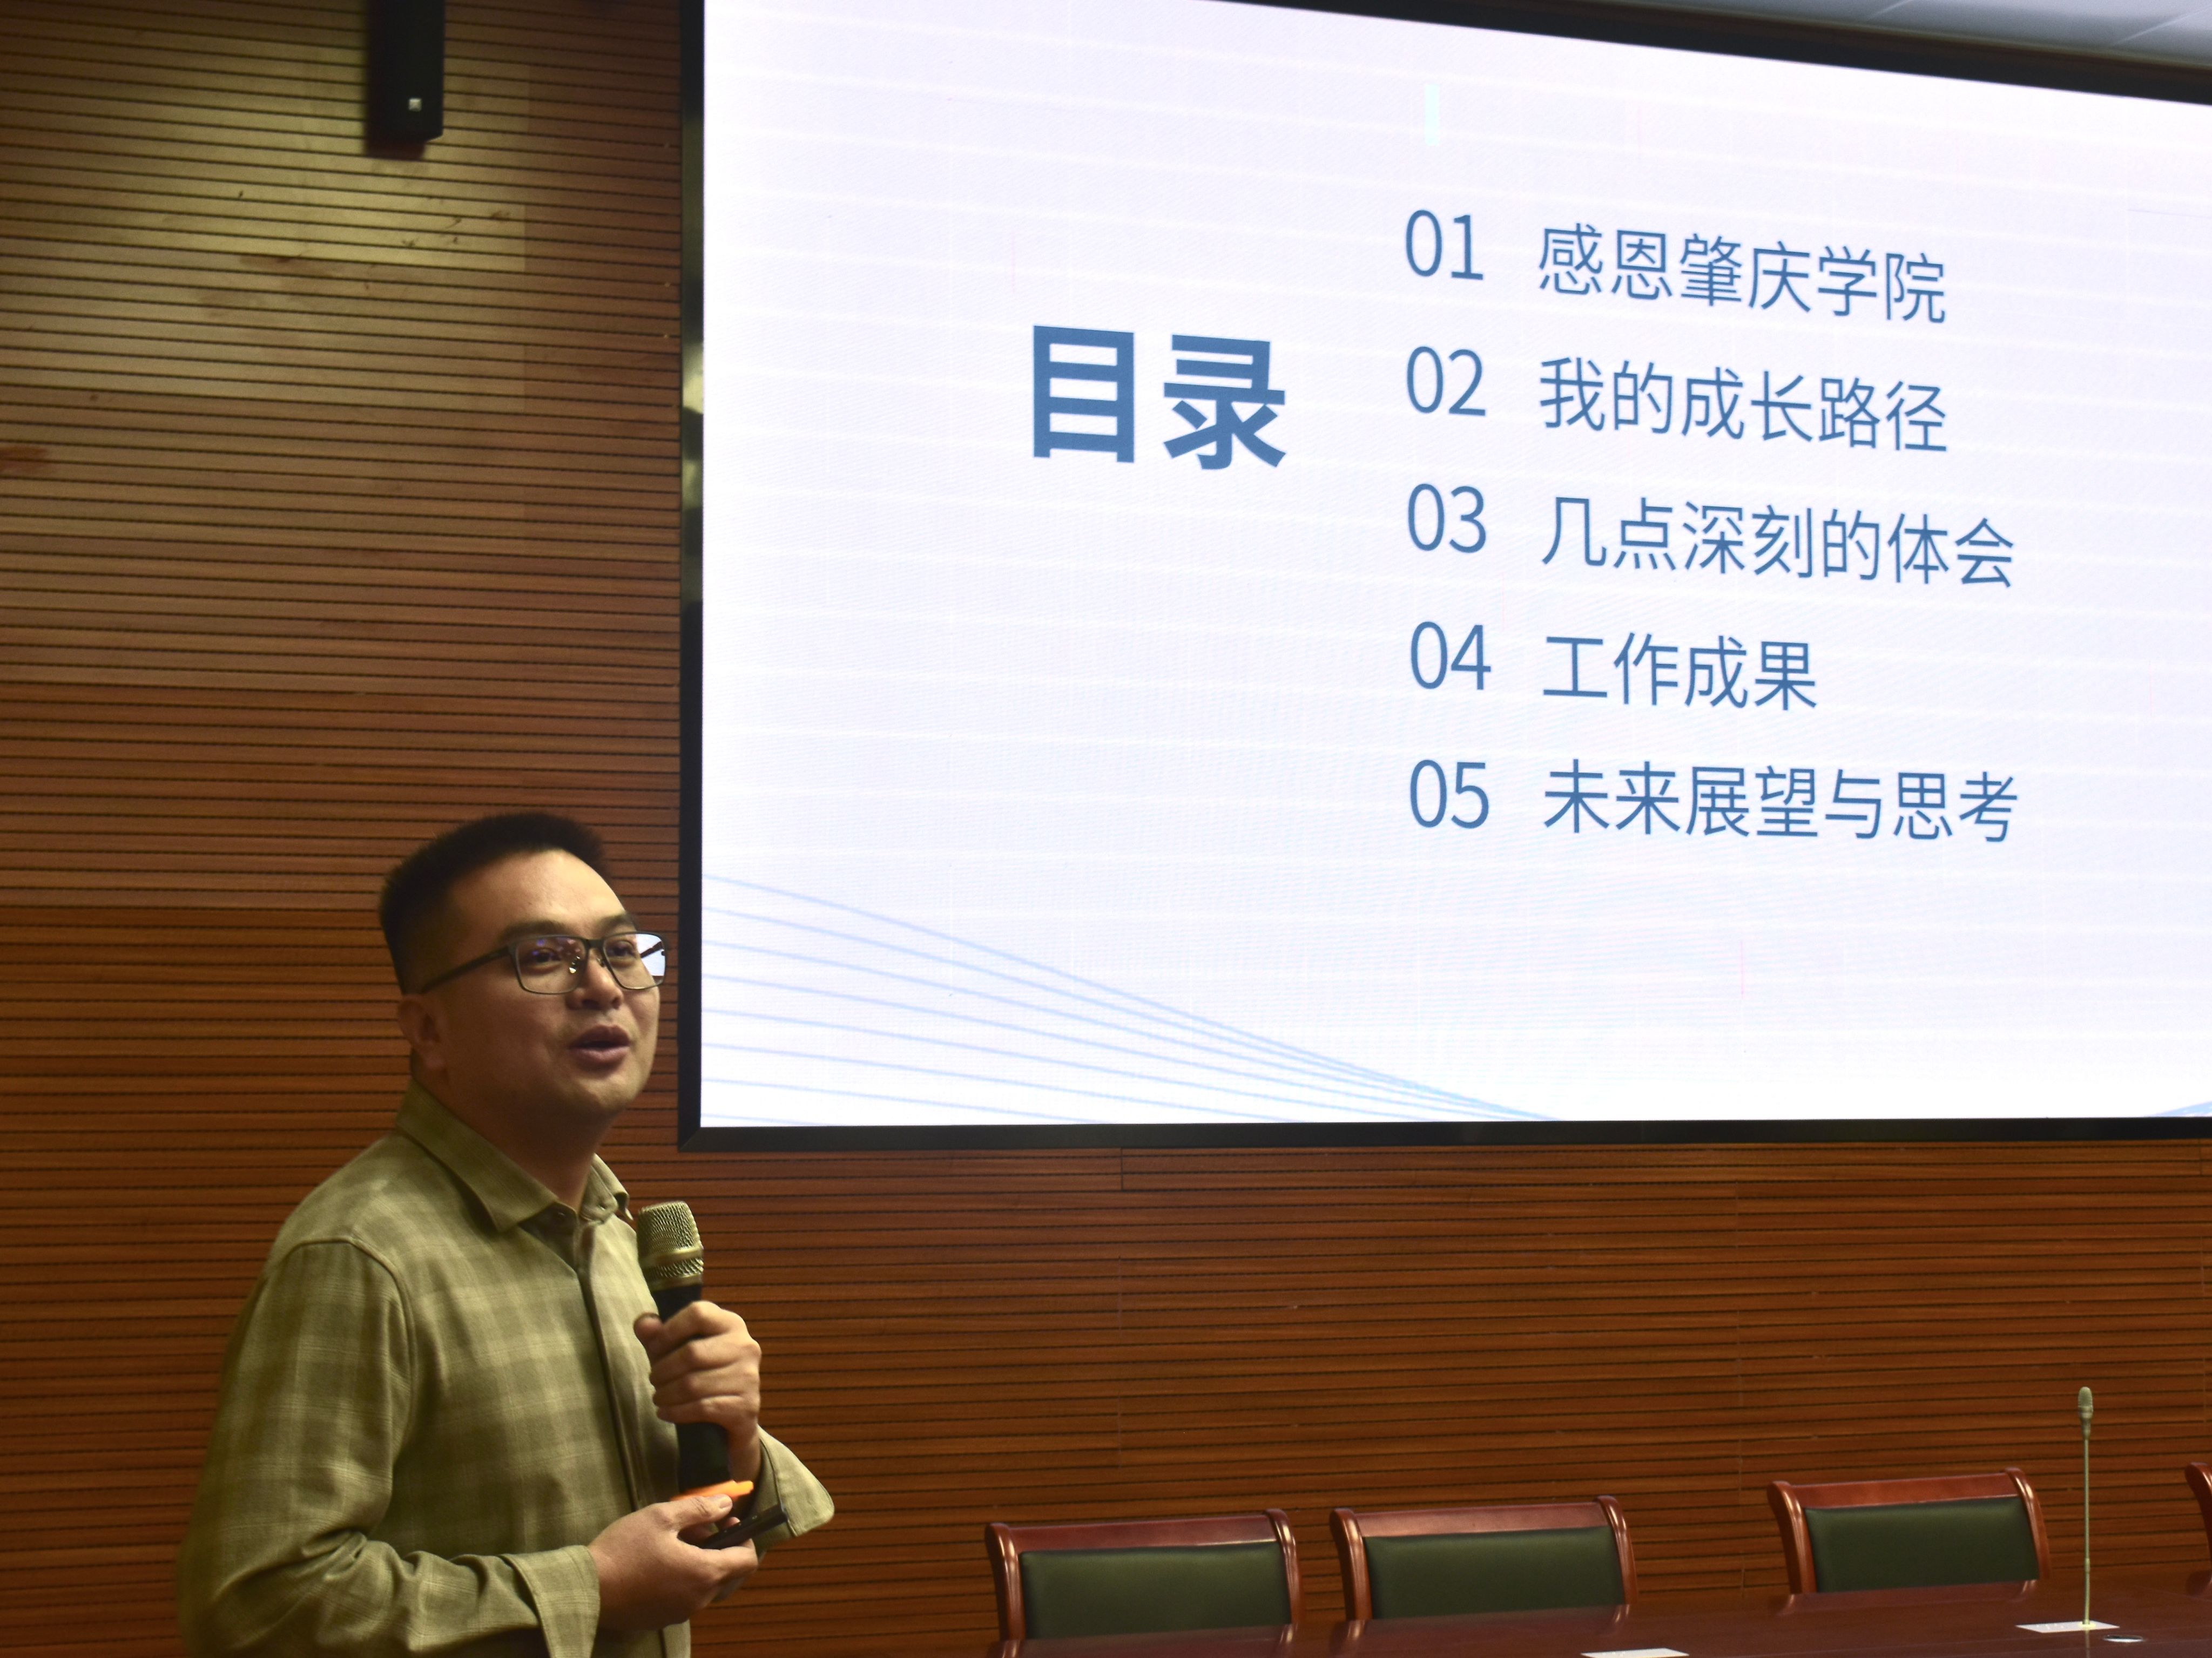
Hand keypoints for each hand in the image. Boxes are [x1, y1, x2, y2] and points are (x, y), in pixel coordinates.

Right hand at [590, 1494, 757, 1632]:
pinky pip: (685, 1598)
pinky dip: (683, 1579)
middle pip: (728, 1574)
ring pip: (705, 1585)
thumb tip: (726, 1503)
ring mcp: (679, 1613)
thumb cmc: (624, 1549)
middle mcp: (698, 1599)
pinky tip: (658, 1563)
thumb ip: (699, 1509)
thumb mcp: (662, 1516)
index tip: (727, 1521)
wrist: (586, 1588)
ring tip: (673, 1542)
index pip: (747, 1561)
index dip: (745, 1537)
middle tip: (696, 1528)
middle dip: (720, 1548)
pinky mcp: (661, 1619)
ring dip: (700, 1563)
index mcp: (704, 1573)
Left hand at [635, 1300, 762, 1482]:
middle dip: (663, 1370)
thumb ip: (658, 1335)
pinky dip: (676, 1412)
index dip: (669, 1330)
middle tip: (653, 1380)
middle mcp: (746, 1346)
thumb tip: (644, 1324)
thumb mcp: (677, 1350)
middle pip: (692, 1353)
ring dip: (666, 1394)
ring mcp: (749, 1377)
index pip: (698, 1314)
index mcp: (731, 1324)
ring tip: (658, 1397)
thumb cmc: (702, 1373)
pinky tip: (664, 1412)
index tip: (653, 1348)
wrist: (733, 1414)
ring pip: (694, 1384)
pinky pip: (702, 1407)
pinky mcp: (746, 1406)